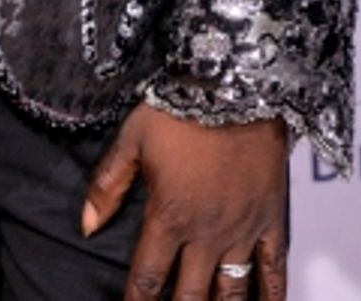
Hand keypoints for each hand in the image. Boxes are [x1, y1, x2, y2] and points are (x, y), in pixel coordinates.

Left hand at [82, 102, 287, 299]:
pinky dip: (272, 296)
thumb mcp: (133, 138)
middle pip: (189, 297)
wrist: (236, 82)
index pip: (147, 278)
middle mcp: (206, 234)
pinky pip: (275, 269)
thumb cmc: (181, 105)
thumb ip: (108, 184)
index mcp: (169, 216)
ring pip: (231, 292)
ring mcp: (242, 230)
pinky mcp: (272, 219)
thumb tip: (85, 226)